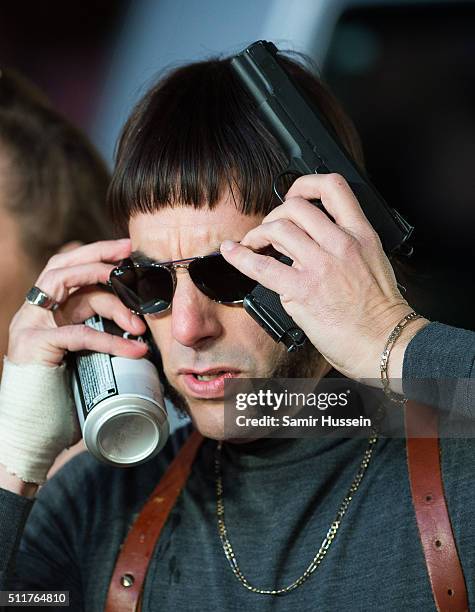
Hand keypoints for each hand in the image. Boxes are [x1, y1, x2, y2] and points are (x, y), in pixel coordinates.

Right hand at [0, 239, 148, 482]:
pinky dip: (111, 340)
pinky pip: (78, 333)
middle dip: (99, 254)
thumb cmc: (61, 403)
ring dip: (108, 295)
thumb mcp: (85, 362)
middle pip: (64, 265)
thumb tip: (142, 332)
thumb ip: (101, 339)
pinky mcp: (33, 346)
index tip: (129, 252)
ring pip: (66, 285)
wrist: (30, 440)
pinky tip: (137, 350)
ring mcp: (29, 326)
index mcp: (47, 312)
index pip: (69, 269)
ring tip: (140, 318)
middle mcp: (35, 313)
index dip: (97, 255)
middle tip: (131, 253)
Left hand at [220, 173, 428, 381]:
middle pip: (296, 207)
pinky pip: (262, 266)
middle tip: (268, 230)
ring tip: (253, 245)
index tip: (294, 194)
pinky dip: (240, 257)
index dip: (306, 184)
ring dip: (257, 235)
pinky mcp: (303, 290)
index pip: (333, 188)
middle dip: (275, 215)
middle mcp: (341, 244)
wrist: (385, 342)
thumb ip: (346, 245)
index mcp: (361, 235)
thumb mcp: (374, 262)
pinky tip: (232, 253)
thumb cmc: (380, 311)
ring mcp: (321, 265)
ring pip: (278, 229)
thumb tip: (310, 243)